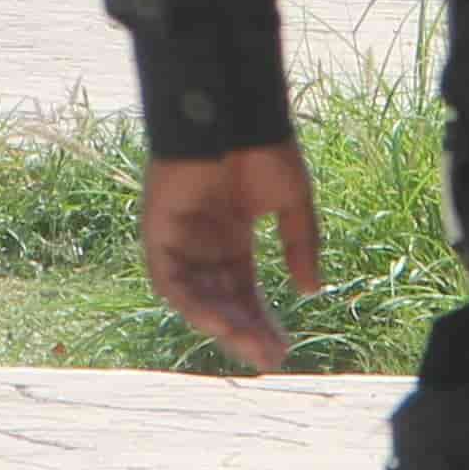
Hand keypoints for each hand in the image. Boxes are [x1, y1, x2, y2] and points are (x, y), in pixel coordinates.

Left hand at [138, 148, 324, 374]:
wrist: (232, 112)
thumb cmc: (262, 148)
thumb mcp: (291, 204)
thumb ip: (299, 246)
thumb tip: (311, 291)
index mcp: (231, 237)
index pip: (244, 291)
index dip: (262, 321)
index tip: (283, 349)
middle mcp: (203, 242)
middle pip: (221, 300)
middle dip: (244, 330)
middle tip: (269, 357)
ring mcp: (179, 236)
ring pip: (194, 296)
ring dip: (220, 323)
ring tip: (248, 344)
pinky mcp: (157, 228)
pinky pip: (168, 277)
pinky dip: (189, 301)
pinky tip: (218, 320)